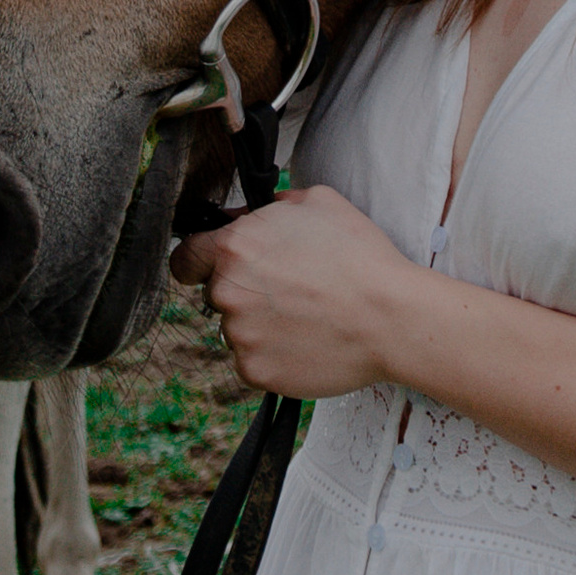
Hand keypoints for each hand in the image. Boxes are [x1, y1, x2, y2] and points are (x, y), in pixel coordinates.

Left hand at [168, 183, 422, 401]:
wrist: (390, 318)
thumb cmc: (361, 259)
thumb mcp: (318, 203)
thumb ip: (273, 206)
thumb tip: (254, 215)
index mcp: (234, 247)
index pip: (185, 258)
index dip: (199, 262)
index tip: (209, 269)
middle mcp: (227, 292)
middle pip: (216, 294)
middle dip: (243, 292)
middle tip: (288, 293)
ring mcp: (239, 336)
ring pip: (236, 329)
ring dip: (260, 325)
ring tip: (306, 318)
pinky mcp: (255, 371)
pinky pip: (253, 361)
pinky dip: (274, 355)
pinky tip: (306, 342)